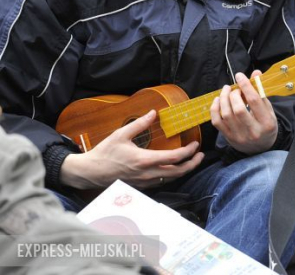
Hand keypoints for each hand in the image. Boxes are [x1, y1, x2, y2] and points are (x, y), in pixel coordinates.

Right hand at [59, 110, 203, 189]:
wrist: (90, 172)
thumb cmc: (104, 153)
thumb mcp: (121, 134)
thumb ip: (139, 124)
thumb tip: (153, 113)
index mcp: (144, 160)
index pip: (174, 158)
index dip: (188, 152)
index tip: (195, 145)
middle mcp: (147, 173)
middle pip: (178, 172)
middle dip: (192, 164)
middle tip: (200, 155)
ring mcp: (145, 182)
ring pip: (171, 179)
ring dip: (184, 170)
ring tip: (191, 161)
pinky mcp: (141, 186)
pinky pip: (162, 182)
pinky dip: (172, 175)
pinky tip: (174, 168)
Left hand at [210, 71, 277, 154]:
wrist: (261, 149)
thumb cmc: (266, 125)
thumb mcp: (269, 110)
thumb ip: (261, 92)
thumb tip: (255, 73)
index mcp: (267, 123)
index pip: (254, 101)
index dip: (246, 86)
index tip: (240, 76)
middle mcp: (253, 131)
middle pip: (239, 109)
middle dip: (234, 94)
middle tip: (234, 89)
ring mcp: (239, 136)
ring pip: (226, 114)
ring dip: (224, 98)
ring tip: (226, 91)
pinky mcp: (228, 138)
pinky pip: (217, 121)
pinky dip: (215, 108)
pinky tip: (218, 100)